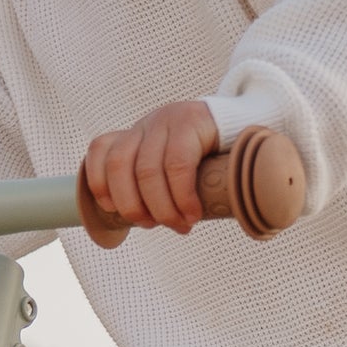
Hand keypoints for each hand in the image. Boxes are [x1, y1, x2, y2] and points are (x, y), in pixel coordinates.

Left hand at [79, 100, 221, 243]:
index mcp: (137, 134)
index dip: (99, 183)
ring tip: (179, 225)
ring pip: (147, 170)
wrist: (247, 124)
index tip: (113, 211)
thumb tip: (147, 223)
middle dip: (131, 206)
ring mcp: (168, 119)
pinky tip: (192, 213)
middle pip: (119, 166)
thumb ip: (158, 185)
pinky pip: (177, 164)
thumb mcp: (176, 165)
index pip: (100, 150)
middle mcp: (148, 124)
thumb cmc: (211, 158)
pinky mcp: (192, 121)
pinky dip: (182, 196)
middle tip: (152, 226)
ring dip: (160, 207)